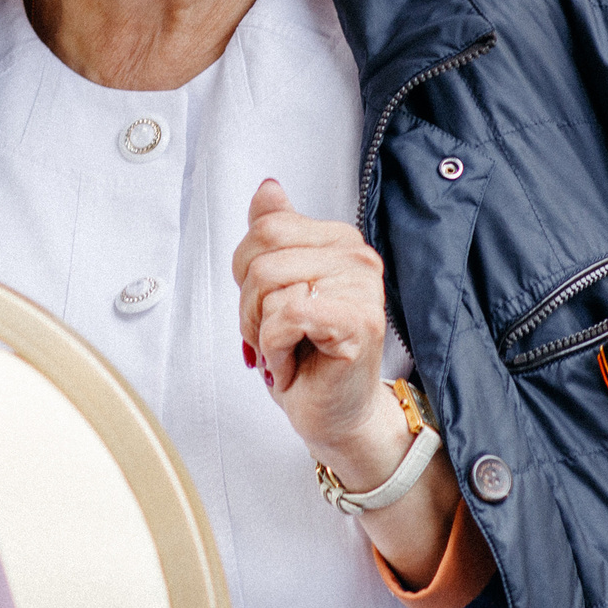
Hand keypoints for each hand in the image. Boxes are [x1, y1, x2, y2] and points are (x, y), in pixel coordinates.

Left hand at [231, 179, 465, 587]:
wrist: (338, 418)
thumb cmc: (310, 359)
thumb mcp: (280, 289)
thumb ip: (275, 234)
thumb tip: (268, 189)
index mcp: (339, 241)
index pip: (266, 227)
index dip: (246, 272)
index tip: (266, 307)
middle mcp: (357, 257)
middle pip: (261, 254)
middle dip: (248, 305)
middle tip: (272, 337)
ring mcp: (362, 288)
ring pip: (268, 286)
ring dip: (260, 332)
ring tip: (285, 352)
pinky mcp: (357, 322)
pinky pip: (284, 317)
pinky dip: (274, 350)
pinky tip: (293, 365)